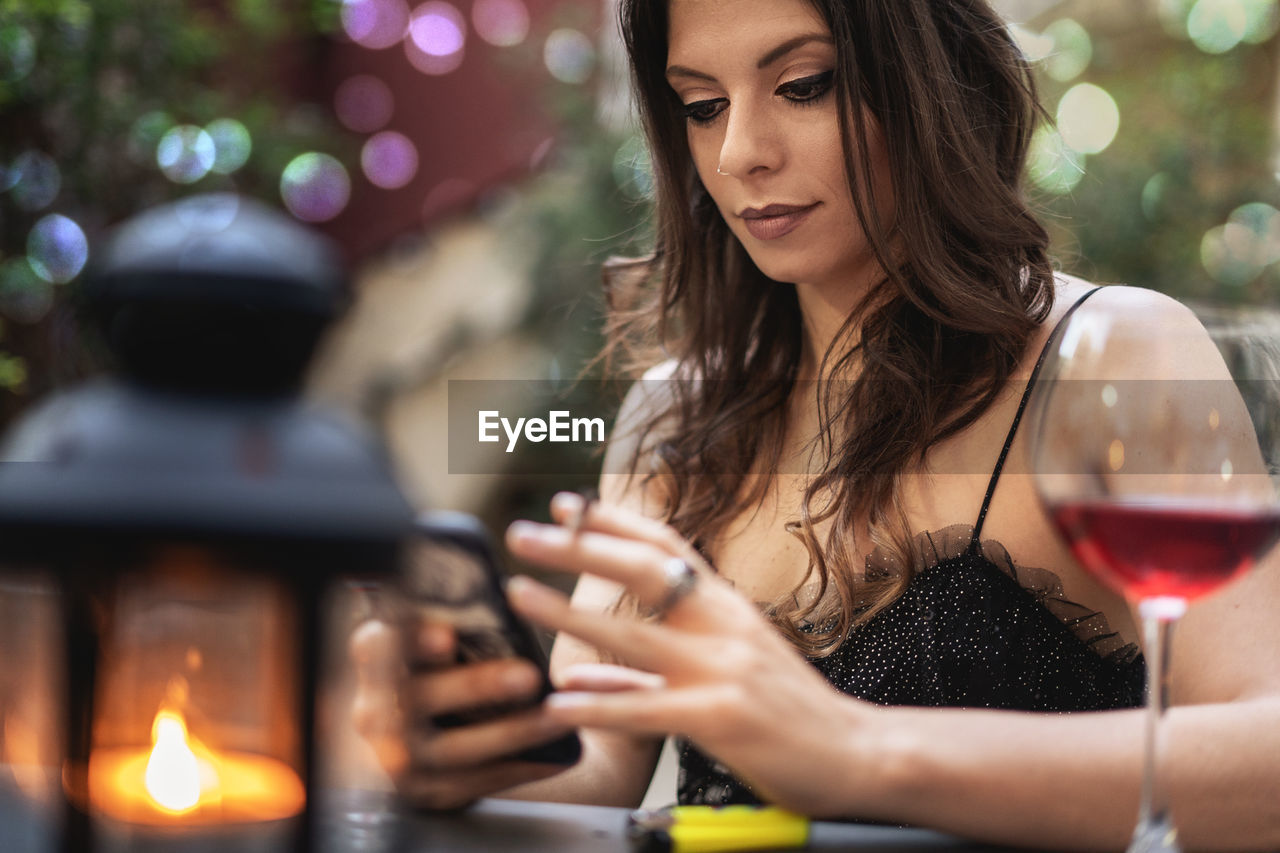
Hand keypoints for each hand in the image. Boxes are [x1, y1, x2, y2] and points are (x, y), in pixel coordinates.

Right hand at [348, 616, 572, 810]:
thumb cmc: (433, 679)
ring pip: (452, 749)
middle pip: (420, 699)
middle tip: (529, 675)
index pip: (376, 646)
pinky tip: (557, 757)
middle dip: (477, 687)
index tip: (448, 636)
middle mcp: (373, 713)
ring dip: (511, 732)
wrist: (411, 747)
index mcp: (374, 665)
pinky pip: (475, 783)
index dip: (410, 640)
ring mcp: (397, 760)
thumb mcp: (427, 652)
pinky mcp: (425, 792)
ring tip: (554, 718)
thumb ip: (448, 632)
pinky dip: (518, 768)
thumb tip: (497, 606)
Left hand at [503, 493, 879, 815]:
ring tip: (519, 593)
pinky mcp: (722, 717)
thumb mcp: (722, 675)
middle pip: (642, 572)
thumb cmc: (789, 714)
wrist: (858, 754)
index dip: (612, 522)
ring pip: (633, 633)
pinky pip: (646, 708)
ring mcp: (723, 668)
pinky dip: (598, 703)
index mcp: (726, 607)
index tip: (564, 505)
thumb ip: (645, 675)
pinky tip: (557, 702)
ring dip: (569, 611)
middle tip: (521, 533)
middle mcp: (723, 625)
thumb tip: (576, 673)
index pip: (665, 548)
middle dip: (577, 548)